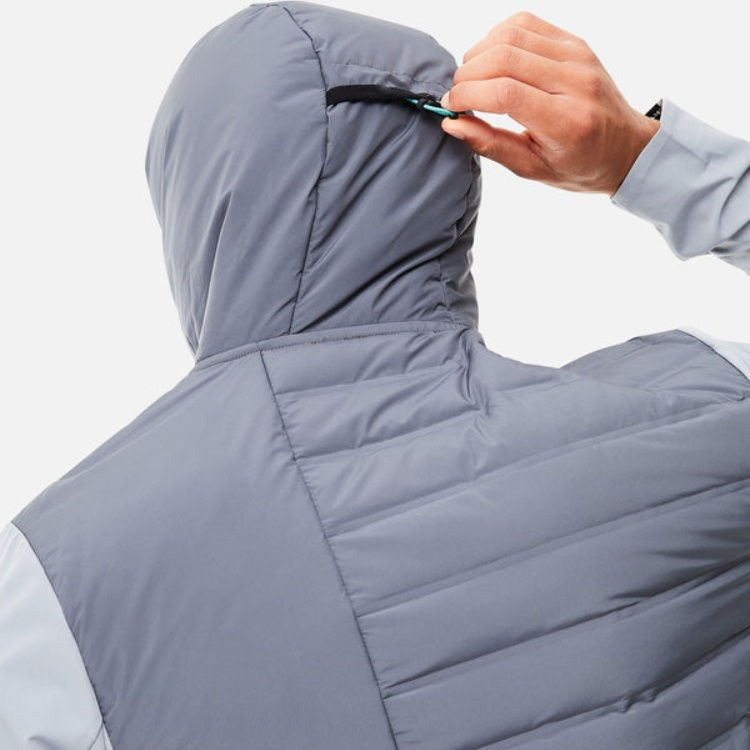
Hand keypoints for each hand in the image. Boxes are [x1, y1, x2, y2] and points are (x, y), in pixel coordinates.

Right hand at [440, 11, 659, 195]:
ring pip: (512, 34)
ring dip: (479, 54)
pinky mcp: (575, 42)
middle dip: (467, 74)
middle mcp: (576, 82)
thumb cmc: (577, 165)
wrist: (624, 147)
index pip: (506, 93)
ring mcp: (578, 56)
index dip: (468, 95)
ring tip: (471, 79)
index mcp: (566, 122)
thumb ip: (491, 144)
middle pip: (504, 58)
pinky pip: (525, 24)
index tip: (451, 107)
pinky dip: (497, 38)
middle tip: (458, 95)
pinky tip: (491, 61)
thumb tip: (452, 122)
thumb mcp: (532, 169)